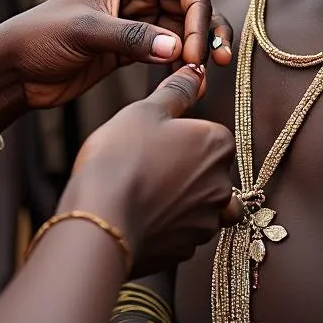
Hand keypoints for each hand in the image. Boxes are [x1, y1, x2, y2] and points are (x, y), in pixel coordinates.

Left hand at [0, 0, 233, 110]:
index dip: (200, 11)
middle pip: (193, 4)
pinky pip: (171, 51)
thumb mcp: (85, 32)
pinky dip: (183, 63)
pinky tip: (186, 80)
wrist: (15, 70)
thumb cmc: (41, 38)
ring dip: (201, 48)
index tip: (195, 48)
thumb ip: (131, 38)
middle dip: (208, 30)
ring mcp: (138, 22)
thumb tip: (178, 48)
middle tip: (212, 62)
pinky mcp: (134, 49)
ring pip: (186, 29)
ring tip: (203, 73)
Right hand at [62, 65, 240, 276]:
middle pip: (211, 171)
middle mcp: (220, 185)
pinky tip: (141, 216)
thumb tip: (196, 72)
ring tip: (146, 192)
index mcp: (216, 145)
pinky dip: (168, 226)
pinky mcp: (184, 250)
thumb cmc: (122, 157)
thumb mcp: (145, 111)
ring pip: (202, 206)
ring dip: (182, 200)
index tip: (158, 138)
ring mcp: (204, 222)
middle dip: (187, 169)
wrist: (102, 219)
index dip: (184, 135)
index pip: (213, 135)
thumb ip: (176, 92)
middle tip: (149, 164)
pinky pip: (182, 233)